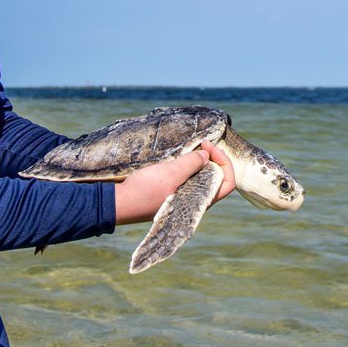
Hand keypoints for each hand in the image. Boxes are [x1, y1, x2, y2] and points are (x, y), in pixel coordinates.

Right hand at [114, 140, 235, 224]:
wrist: (120, 203)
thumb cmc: (145, 190)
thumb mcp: (171, 172)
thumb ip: (192, 163)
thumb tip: (206, 156)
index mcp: (201, 200)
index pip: (228, 182)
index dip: (224, 161)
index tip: (208, 146)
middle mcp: (196, 201)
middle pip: (217, 178)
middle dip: (213, 158)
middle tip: (201, 143)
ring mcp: (185, 198)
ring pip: (203, 177)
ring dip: (200, 161)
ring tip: (191, 148)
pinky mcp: (173, 194)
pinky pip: (189, 178)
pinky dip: (189, 166)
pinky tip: (179, 157)